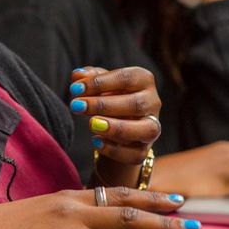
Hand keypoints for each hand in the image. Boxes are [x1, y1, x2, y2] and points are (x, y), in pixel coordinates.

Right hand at [0, 187, 199, 228]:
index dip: (151, 198)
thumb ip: (78, 209)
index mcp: (71, 198)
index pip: (119, 194)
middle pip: (126, 218)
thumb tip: (106, 213)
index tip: (179, 201)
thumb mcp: (48, 207)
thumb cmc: (14, 223)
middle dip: (163, 223)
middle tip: (194, 228)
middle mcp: (72, 214)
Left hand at [69, 67, 160, 187]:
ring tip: (92, 124)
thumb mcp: (97, 84)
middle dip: (103, 106)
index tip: (75, 89)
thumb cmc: (107, 96)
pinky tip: (96, 142)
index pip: (126, 78)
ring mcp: (152, 127)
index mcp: (143, 79)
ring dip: (117, 128)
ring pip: (145, 130)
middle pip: (135, 104)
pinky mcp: (144, 149)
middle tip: (77, 106)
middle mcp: (152, 102)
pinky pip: (135, 154)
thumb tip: (78, 75)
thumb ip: (88, 77)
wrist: (114, 125)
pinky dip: (115, 150)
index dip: (99, 83)